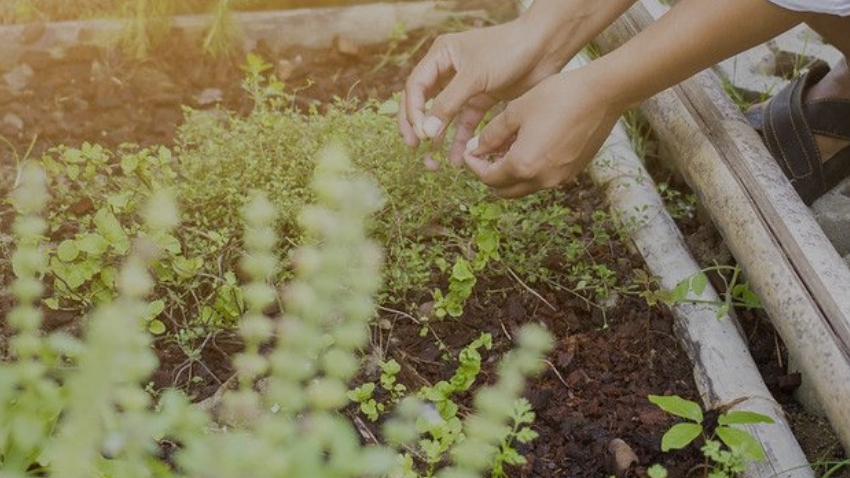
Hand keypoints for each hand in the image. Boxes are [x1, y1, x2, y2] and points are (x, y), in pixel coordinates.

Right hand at [398, 20, 563, 166]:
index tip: (418, 133)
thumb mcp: (474, 77)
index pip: (416, 87)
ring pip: (445, 116)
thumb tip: (426, 131)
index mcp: (441, 56)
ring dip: (439, 137)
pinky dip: (461, 139)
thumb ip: (448, 104)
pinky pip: (466, 121)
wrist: (544, 48)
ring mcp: (466, 86)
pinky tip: (458, 157)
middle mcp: (450, 70)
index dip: (413, 111)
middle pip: (424, 102)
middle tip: (414, 148)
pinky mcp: (483, 98)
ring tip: (435, 161)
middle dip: (419, 126)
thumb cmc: (508, 51)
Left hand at [462, 66, 624, 197]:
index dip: (474, 165)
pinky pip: (543, 179)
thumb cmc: (556, 97)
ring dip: (510, 173)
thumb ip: (491, 135)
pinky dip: (530, 170)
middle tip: (485, 154)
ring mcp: (559, 179)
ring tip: (507, 147)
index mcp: (523, 165)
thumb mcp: (515, 112)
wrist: (601, 94)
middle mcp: (541, 179)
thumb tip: (477, 148)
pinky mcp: (573, 172)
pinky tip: (529, 146)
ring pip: (524, 186)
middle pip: (504, 190)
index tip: (470, 151)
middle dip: (490, 174)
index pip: (487, 177)